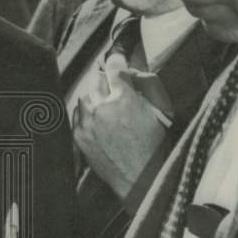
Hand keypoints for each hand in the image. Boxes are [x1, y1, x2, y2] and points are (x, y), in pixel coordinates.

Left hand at [72, 67, 169, 199]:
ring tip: (108, 109)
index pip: (114, 67)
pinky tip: (99, 121)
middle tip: (115, 90)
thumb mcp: (159, 111)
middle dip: (106, 81)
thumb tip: (129, 71)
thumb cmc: (154, 146)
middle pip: (96, 79)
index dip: (116, 60)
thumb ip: (145, 85)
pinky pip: (77, 113)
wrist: (139, 178)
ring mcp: (87, 122)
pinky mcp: (78, 135)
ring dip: (95, 97)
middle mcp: (101, 107)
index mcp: (124, 99)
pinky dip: (86, 113)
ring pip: (85, 95)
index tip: (116, 58)